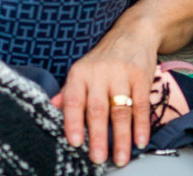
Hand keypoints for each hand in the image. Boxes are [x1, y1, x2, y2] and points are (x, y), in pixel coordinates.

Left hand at [51, 25, 158, 166]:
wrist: (133, 32)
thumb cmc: (103, 58)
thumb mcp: (82, 69)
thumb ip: (69, 91)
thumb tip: (51, 107)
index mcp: (79, 73)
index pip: (73, 99)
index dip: (72, 121)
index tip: (74, 142)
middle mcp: (98, 73)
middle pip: (97, 109)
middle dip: (97, 137)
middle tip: (97, 159)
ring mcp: (121, 74)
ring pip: (120, 111)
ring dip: (121, 138)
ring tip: (121, 158)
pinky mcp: (141, 76)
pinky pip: (141, 105)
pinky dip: (141, 125)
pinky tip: (140, 141)